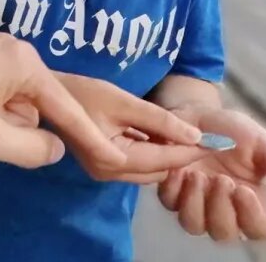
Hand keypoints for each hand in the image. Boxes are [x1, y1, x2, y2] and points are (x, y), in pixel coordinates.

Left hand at [0, 33, 127, 169]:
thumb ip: (29, 148)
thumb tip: (55, 147)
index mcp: (25, 64)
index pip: (67, 107)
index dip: (90, 137)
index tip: (117, 157)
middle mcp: (19, 50)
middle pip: (40, 104)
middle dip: (17, 126)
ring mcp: (0, 50)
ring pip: (19, 100)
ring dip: (0, 118)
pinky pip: (3, 90)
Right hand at [44, 73, 208, 182]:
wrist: (46, 94)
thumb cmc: (82, 92)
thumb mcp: (124, 102)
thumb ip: (161, 120)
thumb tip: (197, 135)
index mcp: (114, 160)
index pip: (165, 161)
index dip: (193, 150)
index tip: (218, 140)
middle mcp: (109, 174)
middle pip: (159, 171)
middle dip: (181, 154)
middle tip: (202, 134)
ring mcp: (104, 173)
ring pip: (150, 171)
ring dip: (167, 154)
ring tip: (183, 133)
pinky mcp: (103, 166)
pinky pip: (137, 165)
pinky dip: (152, 153)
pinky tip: (161, 135)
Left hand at [158, 108, 265, 242]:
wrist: (197, 109)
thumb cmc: (234, 129)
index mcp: (251, 201)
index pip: (258, 230)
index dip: (251, 217)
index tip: (243, 189)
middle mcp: (223, 207)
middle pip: (224, 234)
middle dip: (221, 209)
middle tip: (221, 179)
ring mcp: (195, 201)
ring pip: (194, 225)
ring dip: (196, 202)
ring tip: (198, 174)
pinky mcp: (171, 190)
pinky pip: (170, 204)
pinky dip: (175, 189)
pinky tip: (180, 170)